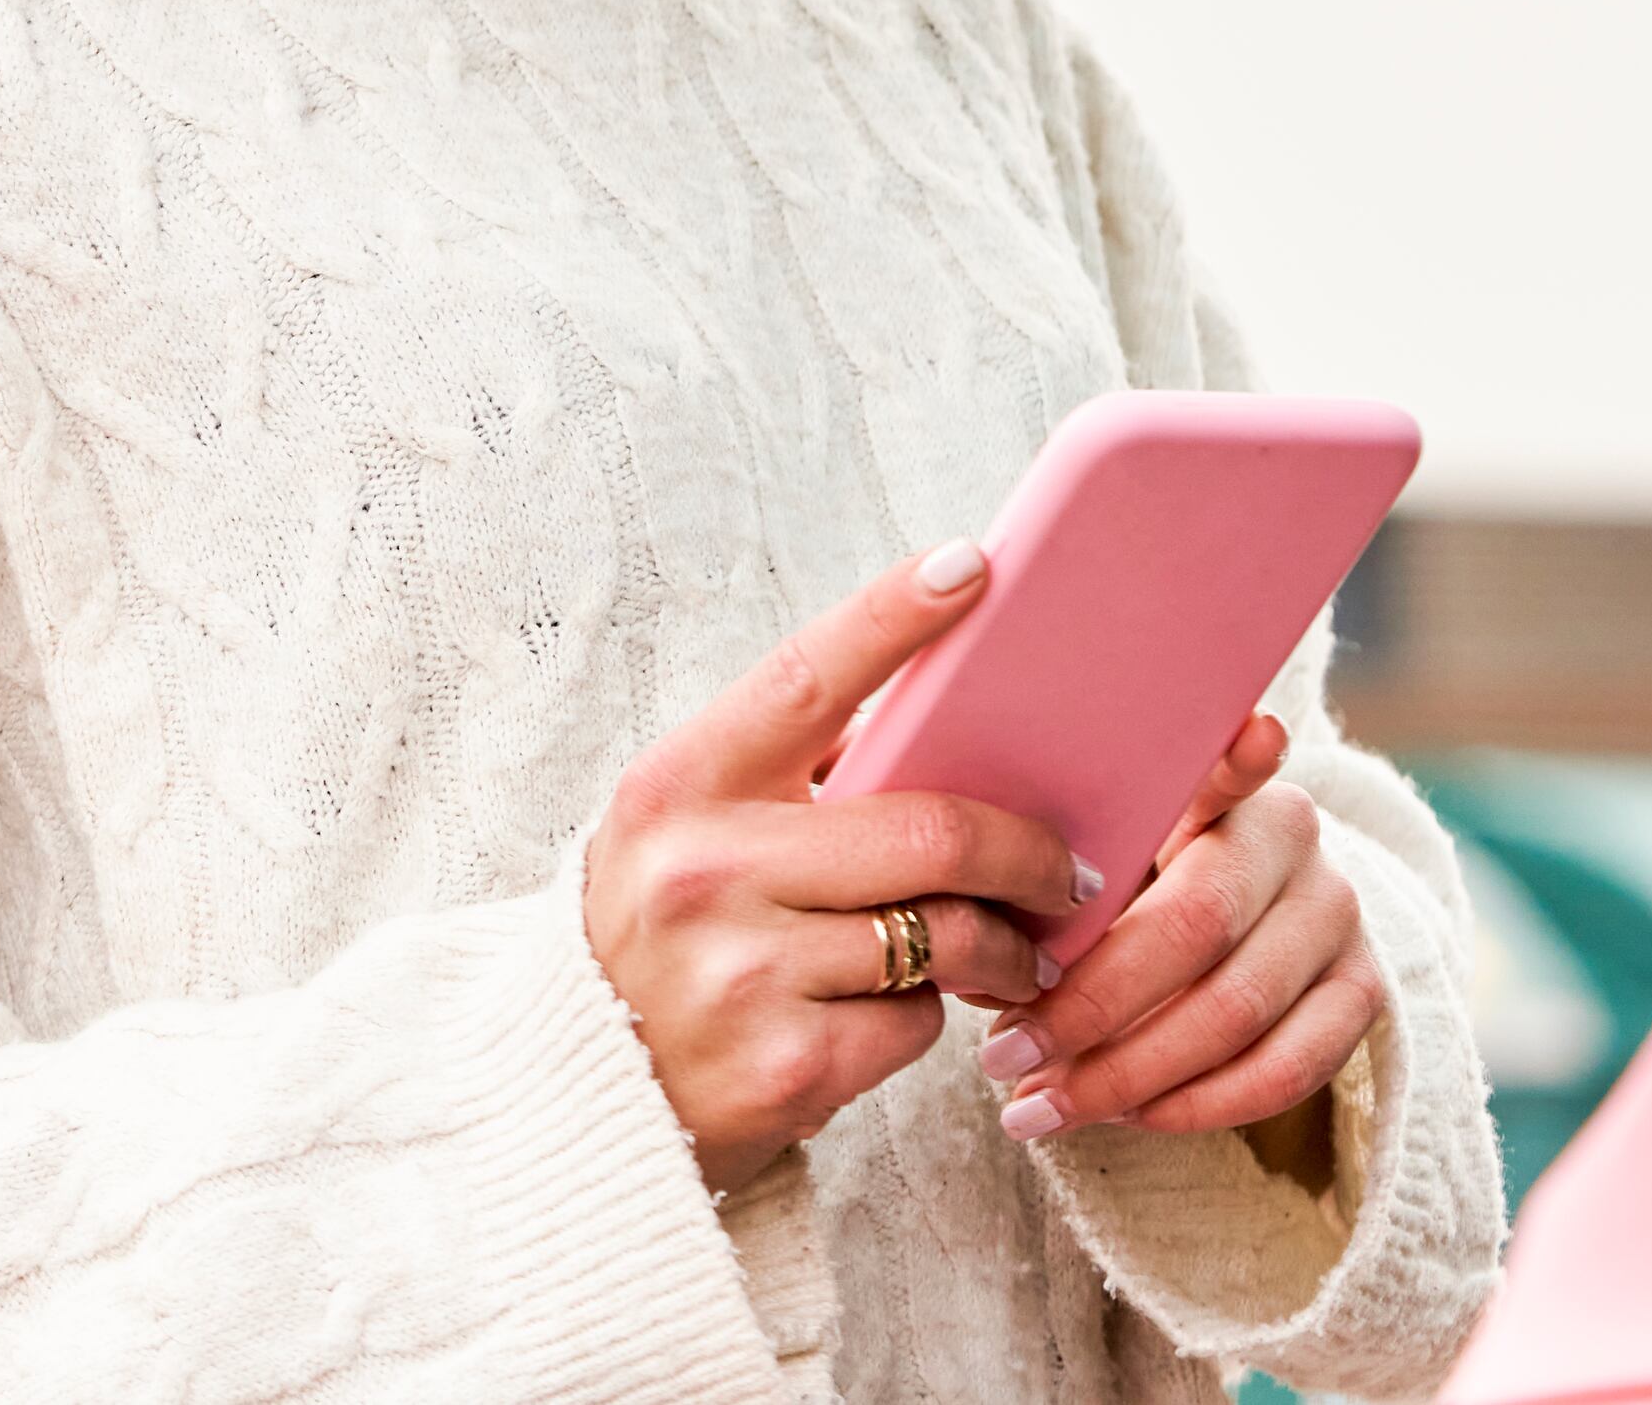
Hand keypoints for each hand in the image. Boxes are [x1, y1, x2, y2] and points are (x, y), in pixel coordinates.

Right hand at [583, 544, 1093, 1193]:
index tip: (973, 565)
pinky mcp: (788, 1068)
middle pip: (928, 831)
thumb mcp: (687, 833)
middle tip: (1071, 869)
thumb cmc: (657, 933)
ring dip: (999, 947)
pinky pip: (916, 1023)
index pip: (806, 680)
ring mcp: (746, 974)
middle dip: (1028, 851)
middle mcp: (706, 872)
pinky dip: (925, 1018)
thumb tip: (947, 734)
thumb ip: (789, 782)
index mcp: (679, 787)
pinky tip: (895, 1016)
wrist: (580, 1086)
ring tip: (1010, 954)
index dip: (894, 617)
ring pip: (944, 936)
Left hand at [970, 711, 1386, 1178]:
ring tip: (1037, 1105)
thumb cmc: (1123, 886)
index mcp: (1219, 784)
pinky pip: (1285, 1071)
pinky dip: (1194, 1106)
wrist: (1243, 925)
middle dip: (1090, 1005)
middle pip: (1197, 926)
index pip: (1227, 767)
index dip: (1239, 757)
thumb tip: (970, 954)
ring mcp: (1338, 915)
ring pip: (1235, 1013)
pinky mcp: (1362, 992)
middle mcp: (1294, 837)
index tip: (1253, 732)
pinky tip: (1124, 1116)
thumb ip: (1046, 884)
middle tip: (1001, 1056)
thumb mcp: (1091, 863)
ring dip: (1126, 1075)